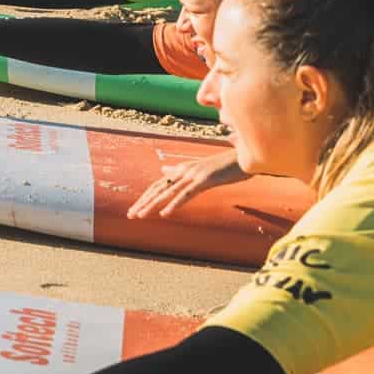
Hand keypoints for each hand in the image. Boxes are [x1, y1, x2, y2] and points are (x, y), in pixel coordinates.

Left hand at [127, 149, 246, 219]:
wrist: (243, 158)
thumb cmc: (224, 166)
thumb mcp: (199, 168)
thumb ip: (180, 170)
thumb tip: (163, 169)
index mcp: (183, 169)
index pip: (159, 184)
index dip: (146, 196)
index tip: (135, 208)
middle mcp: (185, 170)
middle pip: (159, 187)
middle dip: (144, 202)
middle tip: (130, 215)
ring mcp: (194, 175)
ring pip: (169, 191)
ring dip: (153, 204)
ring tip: (140, 215)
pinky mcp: (205, 180)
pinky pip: (187, 194)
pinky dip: (174, 204)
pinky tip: (165, 213)